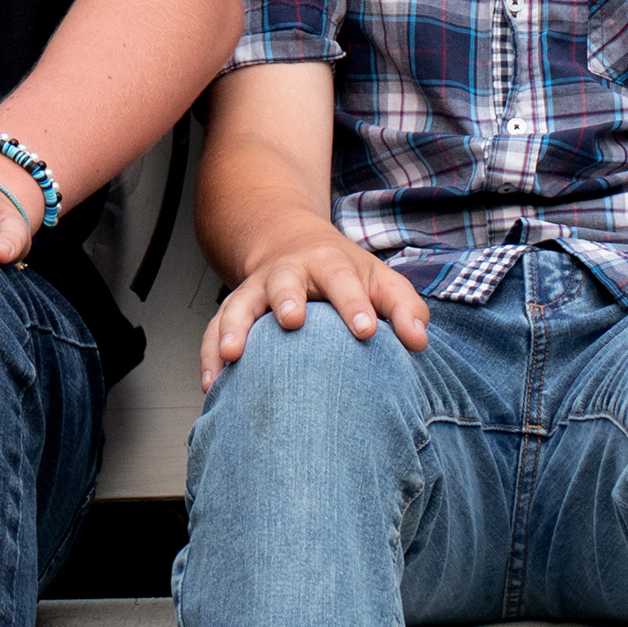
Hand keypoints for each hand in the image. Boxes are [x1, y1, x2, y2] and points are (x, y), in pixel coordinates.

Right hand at [200, 228, 428, 391]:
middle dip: (287, 300)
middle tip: (292, 320)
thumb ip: (404, 308)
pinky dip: (208, 355)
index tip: (366, 330)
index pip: (343, 280)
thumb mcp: (379, 279)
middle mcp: (288, 273)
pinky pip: (214, 330)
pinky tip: (211, 385)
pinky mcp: (234, 309)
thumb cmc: (343, 272)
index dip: (354, 303)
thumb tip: (418, 342)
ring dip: (234, 327)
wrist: (289, 241)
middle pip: (284, 282)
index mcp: (329, 264)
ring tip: (232, 355)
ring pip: (240, 304)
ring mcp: (256, 291)